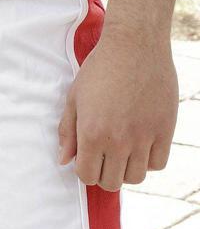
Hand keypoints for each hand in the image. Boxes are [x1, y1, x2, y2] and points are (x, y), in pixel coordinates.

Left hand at [58, 28, 177, 189]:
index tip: (88, 157)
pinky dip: (149, 160)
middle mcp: (118, 141)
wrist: (134, 46)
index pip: (87, 176)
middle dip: (105, 172)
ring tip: (123, 150)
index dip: (85, 169)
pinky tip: (141, 143)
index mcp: (92, 133)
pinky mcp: (164, 131)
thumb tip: (64, 160)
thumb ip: (68, 131)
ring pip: (136, 178)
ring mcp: (143, 137)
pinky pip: (158, 164)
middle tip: (105, 155)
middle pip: (112, 182)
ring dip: (127, 169)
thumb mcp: (75, 96)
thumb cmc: (100, 68)